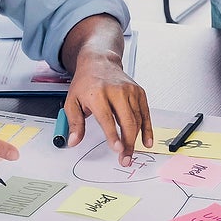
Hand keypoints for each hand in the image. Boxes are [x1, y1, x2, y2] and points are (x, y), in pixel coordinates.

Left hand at [64, 52, 151, 166]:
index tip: (117, 148)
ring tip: (130, 152)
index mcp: (97, 93)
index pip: (107, 118)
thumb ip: (74, 123)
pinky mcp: (139, 92)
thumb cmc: (86, 83)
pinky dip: (147, 128)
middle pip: (127, 121)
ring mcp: (130, 91)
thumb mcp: (72, 102)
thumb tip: (73, 141)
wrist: (99, 62)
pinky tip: (146, 141)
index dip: (113, 135)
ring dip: (136, 139)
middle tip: (125, 158)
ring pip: (137, 119)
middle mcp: (116, 91)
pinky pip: (145, 113)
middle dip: (128, 143)